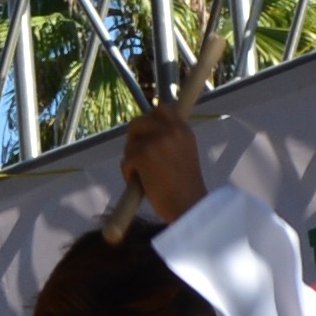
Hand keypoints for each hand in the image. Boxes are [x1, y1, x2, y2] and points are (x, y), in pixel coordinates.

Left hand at [119, 94, 203, 224]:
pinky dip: (128, 172)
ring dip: (131, 158)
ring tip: (144, 176)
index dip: (150, 121)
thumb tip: (145, 138)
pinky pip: (126, 159)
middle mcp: (171, 130)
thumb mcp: (183, 155)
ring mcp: (156, 140)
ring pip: (131, 142)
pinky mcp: (143, 154)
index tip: (147, 136)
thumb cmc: (185, 189)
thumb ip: (170, 142)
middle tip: (139, 156)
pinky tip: (142, 184)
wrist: (188, 207)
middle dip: (135, 138)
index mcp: (184, 130)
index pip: (162, 109)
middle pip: (139, 121)